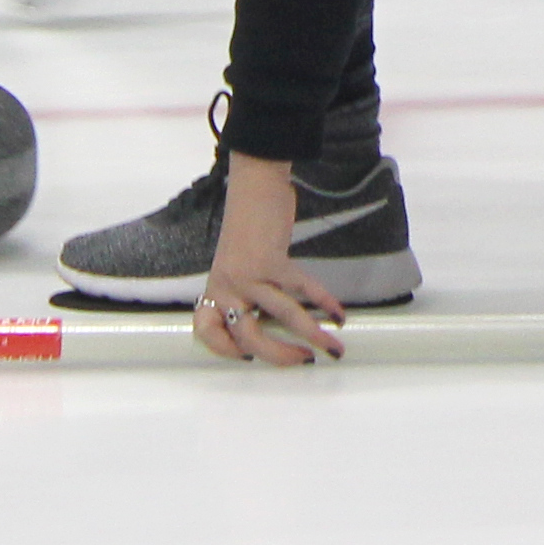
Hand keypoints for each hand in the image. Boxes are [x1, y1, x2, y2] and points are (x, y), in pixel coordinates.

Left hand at [197, 152, 345, 367]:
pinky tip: (337, 313)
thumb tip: (269, 319)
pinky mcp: (271, 260)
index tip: (246, 358)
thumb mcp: (235, 263)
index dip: (224, 350)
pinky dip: (324, 302)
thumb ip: (245, 292)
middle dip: (280, 356)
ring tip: (333, 347)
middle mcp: (227, 286)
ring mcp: (248, 274)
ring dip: (312, 335)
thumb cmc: (248, 224)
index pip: (206, 330)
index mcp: (216, 288)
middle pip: (248, 337)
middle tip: (304, 359)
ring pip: (282, 316)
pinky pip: (301, 288)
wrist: (253, 185)